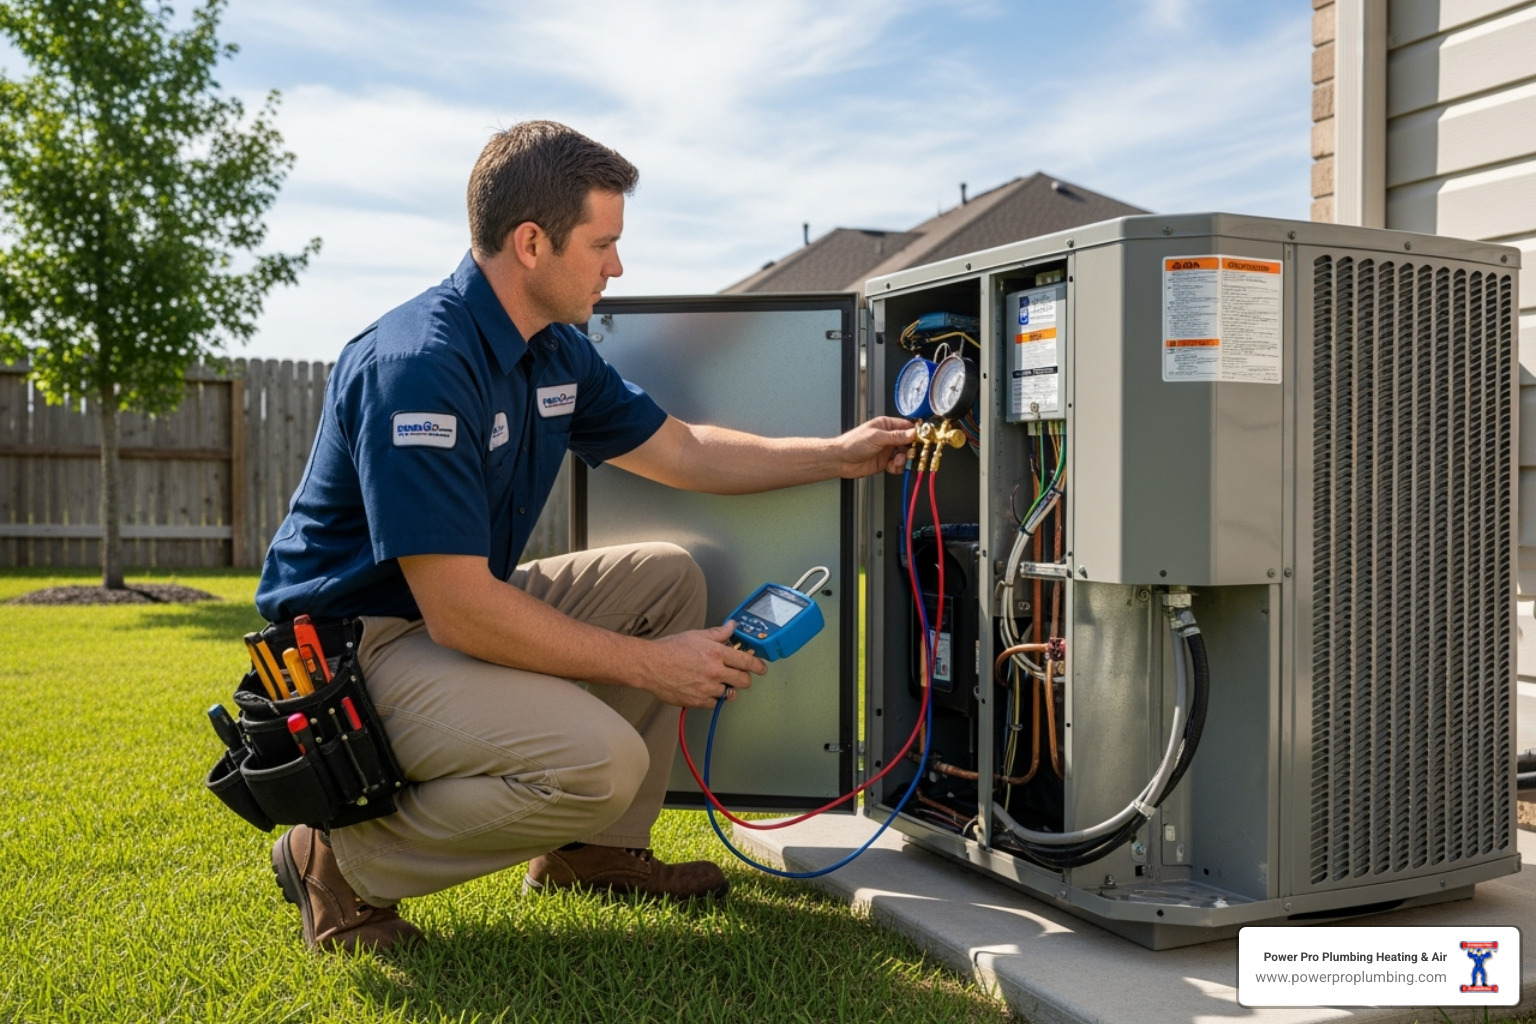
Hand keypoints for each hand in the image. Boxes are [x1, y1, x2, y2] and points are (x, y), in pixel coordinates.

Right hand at [641, 622, 765, 707]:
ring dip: (725, 688)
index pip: (746, 661)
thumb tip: (732, 626)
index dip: (758, 666)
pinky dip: (712, 698)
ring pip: (728, 693)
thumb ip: (718, 633)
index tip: (762, 668)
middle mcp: (714, 672)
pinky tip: (704, 689)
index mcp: (716, 653)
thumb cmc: (671, 649)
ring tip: (714, 681)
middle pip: (743, 681)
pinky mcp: (697, 701)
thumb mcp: (696, 635)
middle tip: (738, 676)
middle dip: (744, 679)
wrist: (650, 665)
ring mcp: (707, 688)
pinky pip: (714, 703)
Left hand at [835, 416, 914, 477]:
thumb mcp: (877, 437)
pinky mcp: (885, 462)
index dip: (916, 433)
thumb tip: (912, 433)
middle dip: (911, 449)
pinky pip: (897, 465)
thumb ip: (896, 436)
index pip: (907, 427)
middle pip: (908, 442)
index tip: (923, 439)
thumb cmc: (852, 443)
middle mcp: (888, 437)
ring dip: (903, 460)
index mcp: (886, 425)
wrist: (840, 460)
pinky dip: (897, 468)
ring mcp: (887, 450)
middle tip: (911, 454)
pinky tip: (891, 467)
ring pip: (904, 455)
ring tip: (895, 461)